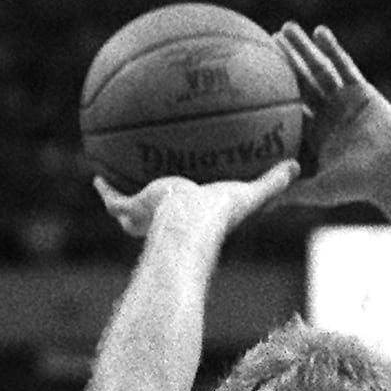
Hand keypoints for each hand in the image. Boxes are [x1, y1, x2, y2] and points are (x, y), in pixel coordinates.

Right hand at [93, 158, 300, 238]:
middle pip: (156, 219)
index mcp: (193, 219)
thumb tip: (296, 166)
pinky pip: (112, 198)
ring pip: (129, 212)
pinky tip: (94, 175)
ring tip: (114, 185)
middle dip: (150, 208)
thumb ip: (272, 181)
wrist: (189, 222)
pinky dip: (103, 189)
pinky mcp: (131, 209)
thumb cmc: (219, 216)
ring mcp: (146, 219)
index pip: (188, 213)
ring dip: (123, 200)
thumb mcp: (250, 194)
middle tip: (151, 193)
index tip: (188, 196)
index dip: (188, 204)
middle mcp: (167, 224)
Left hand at [274, 23, 390, 208]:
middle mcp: (330, 116)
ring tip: (286, 28)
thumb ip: (289, 192)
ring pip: (321, 71)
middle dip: (285, 64)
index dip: (274, 92)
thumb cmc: (357, 186)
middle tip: (264, 42)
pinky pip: (346, 66)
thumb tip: (257, 207)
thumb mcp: (317, 190)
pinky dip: (334, 49)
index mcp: (317, 136)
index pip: (291, 109)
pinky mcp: (364, 92)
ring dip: (304, 49)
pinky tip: (320, 32)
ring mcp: (347, 102)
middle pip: (302, 84)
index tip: (254, 78)